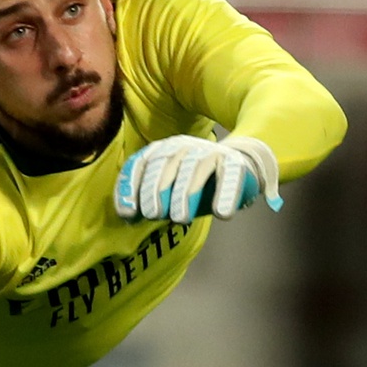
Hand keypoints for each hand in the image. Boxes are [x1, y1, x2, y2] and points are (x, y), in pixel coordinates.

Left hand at [113, 135, 281, 223]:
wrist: (239, 166)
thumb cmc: (196, 184)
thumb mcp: (168, 192)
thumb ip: (147, 200)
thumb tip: (127, 217)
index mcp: (163, 150)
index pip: (141, 163)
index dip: (132, 186)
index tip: (128, 213)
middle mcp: (183, 147)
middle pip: (165, 164)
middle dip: (156, 190)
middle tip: (154, 215)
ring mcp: (210, 152)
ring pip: (195, 169)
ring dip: (186, 194)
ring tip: (181, 219)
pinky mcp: (234, 162)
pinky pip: (229, 176)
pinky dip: (225, 194)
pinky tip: (221, 214)